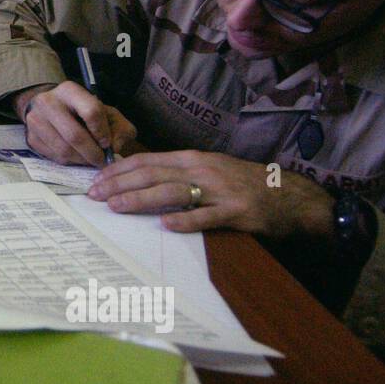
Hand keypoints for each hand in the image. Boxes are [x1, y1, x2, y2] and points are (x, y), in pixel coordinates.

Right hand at [14, 81, 137, 166]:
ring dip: (82, 160)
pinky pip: (54, 157)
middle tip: (101, 161)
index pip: (91, 111)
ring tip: (90, 160)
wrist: (49, 108)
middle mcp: (48, 102)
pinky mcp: (31, 138)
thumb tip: (114, 147)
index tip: (107, 143)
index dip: (102, 132)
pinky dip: (70, 162)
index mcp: (69, 90)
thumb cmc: (83, 111)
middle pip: (75, 135)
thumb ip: (119, 128)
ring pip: (64, 150)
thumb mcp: (106, 112)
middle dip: (92, 153)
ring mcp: (35, 121)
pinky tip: (77, 157)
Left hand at [85, 150, 334, 238]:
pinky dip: (186, 219)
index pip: (147, 160)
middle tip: (95, 196)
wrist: (289, 194)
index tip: (96, 181)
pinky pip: (206, 216)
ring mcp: (218, 190)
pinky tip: (166, 224)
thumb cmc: (244, 183)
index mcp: (193, 159)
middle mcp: (202, 169)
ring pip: (172, 192)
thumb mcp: (209, 169)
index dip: (119, 170)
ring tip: (116, 206)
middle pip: (153, 174)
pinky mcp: (235, 211)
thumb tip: (140, 179)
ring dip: (141, 199)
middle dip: (120, 184)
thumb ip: (178, 173)